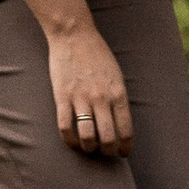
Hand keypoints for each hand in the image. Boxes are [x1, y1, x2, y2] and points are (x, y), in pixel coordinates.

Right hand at [49, 16, 131, 157]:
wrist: (74, 35)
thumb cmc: (97, 55)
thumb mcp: (116, 75)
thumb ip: (118, 98)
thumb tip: (119, 123)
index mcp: (118, 93)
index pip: (125, 130)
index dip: (125, 147)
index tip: (123, 153)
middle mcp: (101, 99)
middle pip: (108, 138)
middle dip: (108, 152)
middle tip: (106, 152)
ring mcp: (81, 98)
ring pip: (87, 137)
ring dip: (89, 149)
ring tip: (90, 148)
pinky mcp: (62, 97)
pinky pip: (65, 128)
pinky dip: (70, 140)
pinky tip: (73, 141)